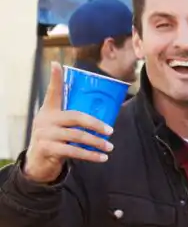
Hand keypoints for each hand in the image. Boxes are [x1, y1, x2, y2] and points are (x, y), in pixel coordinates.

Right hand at [23, 62, 114, 182]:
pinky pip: (73, 151)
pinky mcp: (47, 149)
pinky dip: (90, 155)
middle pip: (75, 117)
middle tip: (110, 130)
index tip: (56, 64)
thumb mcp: (58, 126)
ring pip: (77, 136)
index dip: (55, 78)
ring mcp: (45, 134)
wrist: (37, 162)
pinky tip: (102, 158)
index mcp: (49, 111)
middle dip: (95, 123)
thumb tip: (102, 118)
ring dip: (96, 142)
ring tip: (109, 147)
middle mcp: (45, 119)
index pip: (52, 92)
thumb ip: (73, 120)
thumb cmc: (54, 140)